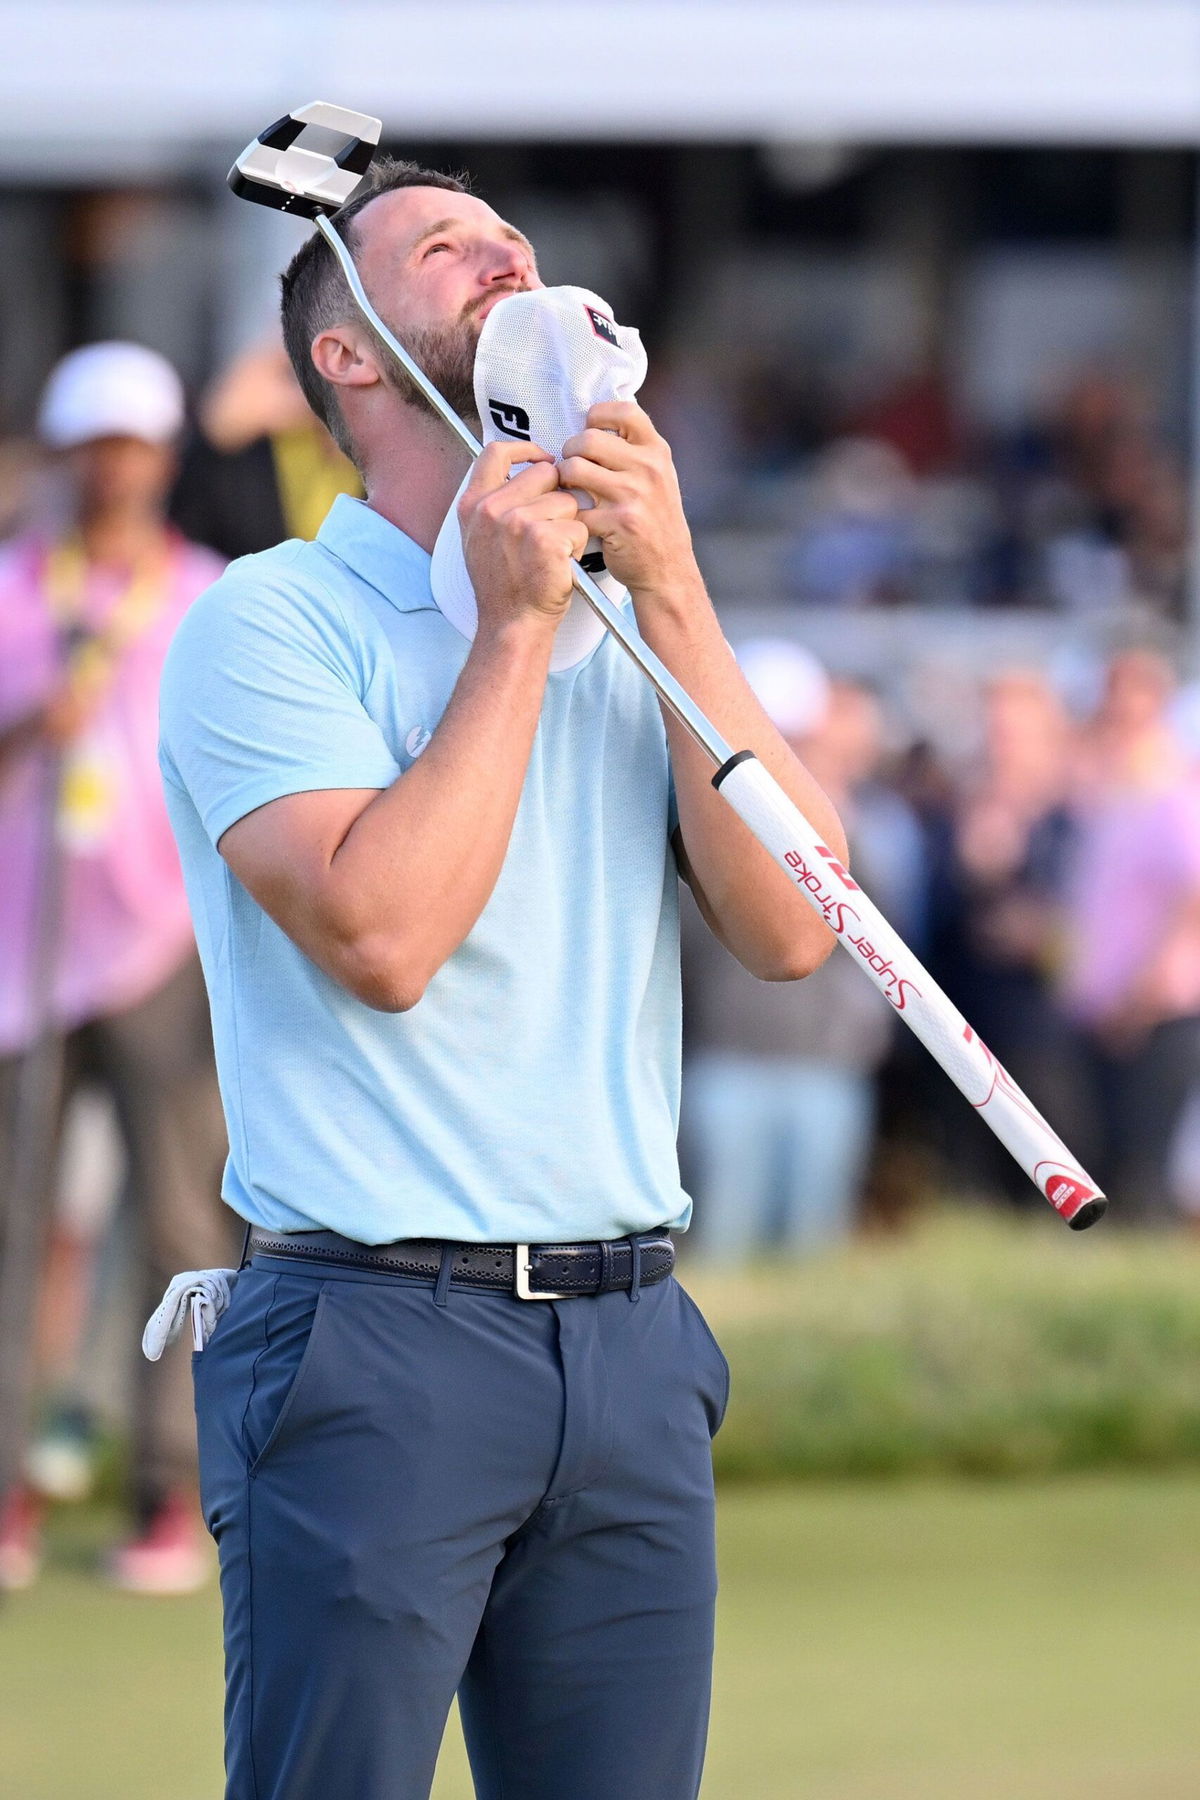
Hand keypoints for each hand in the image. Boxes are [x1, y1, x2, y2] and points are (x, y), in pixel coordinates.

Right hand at [458, 442, 588, 634]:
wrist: (512, 624)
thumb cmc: (504, 586)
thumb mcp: (480, 539)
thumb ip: (494, 503)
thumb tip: (527, 471)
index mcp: (473, 505)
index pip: (496, 452)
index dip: (526, 450)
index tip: (542, 460)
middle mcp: (491, 509)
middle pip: (545, 473)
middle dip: (557, 496)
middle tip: (552, 529)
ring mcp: (516, 522)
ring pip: (566, 501)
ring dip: (569, 526)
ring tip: (554, 553)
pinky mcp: (544, 539)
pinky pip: (578, 527)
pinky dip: (578, 547)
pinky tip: (562, 565)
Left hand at [558, 401, 698, 603]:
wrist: (668, 568)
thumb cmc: (655, 520)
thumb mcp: (658, 476)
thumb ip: (634, 450)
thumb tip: (594, 424)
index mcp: (656, 451)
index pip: (624, 411)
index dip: (598, 415)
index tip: (590, 431)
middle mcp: (648, 468)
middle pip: (588, 439)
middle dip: (570, 452)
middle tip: (571, 469)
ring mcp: (634, 495)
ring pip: (574, 469)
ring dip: (563, 481)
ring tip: (570, 491)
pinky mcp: (618, 522)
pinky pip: (575, 507)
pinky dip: (569, 515)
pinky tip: (577, 519)